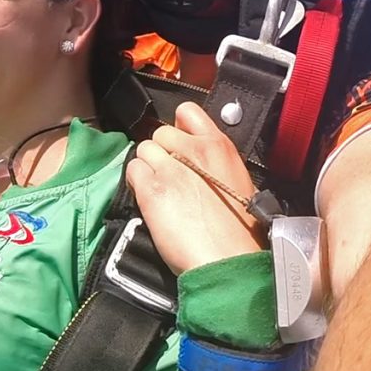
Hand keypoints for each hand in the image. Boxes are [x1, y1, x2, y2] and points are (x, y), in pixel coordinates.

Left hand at [126, 102, 263, 274]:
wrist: (227, 259)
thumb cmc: (237, 231)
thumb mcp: (238, 182)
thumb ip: (214, 163)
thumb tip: (197, 161)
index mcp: (218, 146)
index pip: (187, 112)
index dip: (178, 127)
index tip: (177, 143)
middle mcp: (193, 150)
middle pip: (159, 133)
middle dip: (161, 152)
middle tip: (168, 175)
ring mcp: (170, 167)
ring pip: (143, 150)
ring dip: (147, 167)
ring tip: (160, 190)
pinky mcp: (151, 187)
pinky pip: (132, 171)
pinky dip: (136, 183)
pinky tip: (149, 199)